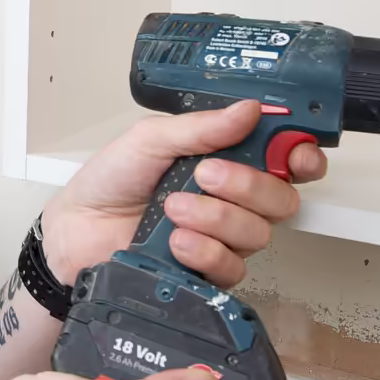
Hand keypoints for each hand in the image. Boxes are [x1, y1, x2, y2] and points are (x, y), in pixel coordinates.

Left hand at [40, 101, 326, 286]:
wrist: (77, 229)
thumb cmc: (111, 180)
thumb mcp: (150, 139)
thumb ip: (200, 128)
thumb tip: (249, 110)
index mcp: (227, 158)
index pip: (285, 160)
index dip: (302, 158)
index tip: (296, 157)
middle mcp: (233, 198)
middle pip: (281, 198)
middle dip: (248, 186)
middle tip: (205, 175)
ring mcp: (222, 236)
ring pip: (258, 233)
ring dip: (215, 218)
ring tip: (173, 209)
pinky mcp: (207, 270)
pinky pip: (232, 266)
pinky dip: (204, 250)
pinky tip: (176, 241)